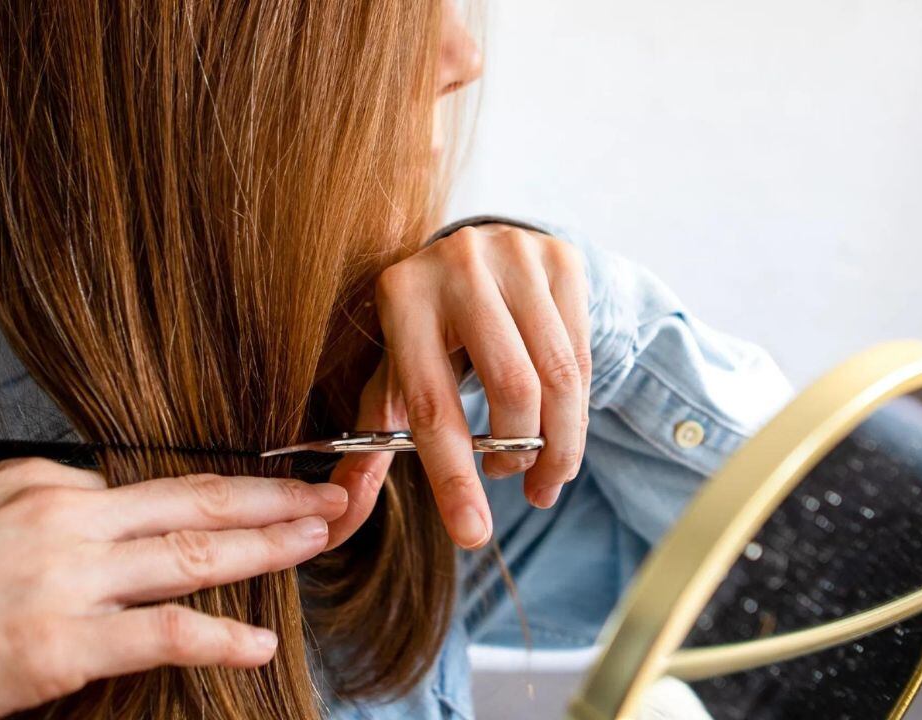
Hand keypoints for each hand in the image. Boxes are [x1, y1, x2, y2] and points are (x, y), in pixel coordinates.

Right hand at [0, 459, 347, 718]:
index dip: (214, 495)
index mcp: (44, 481)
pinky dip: (218, 635)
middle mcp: (67, 515)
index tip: (256, 495)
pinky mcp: (63, 641)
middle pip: (193, 500)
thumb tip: (93, 513)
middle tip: (326, 493)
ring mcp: (70, 577)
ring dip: (267, 545)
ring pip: (192, 553)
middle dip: (270, 496)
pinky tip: (259, 642)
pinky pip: (161, 633)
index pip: (149, 489)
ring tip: (318, 538)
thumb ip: (41, 508)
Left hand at [327, 224, 590, 549]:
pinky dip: (577, 410)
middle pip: (512, 390)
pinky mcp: (561, 258)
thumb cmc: (429, 331)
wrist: (478, 252)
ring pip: (558, 377)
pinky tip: (562, 428)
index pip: (432, 405)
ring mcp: (515, 255)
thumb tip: (338, 516)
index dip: (453, 478)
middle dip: (519, 455)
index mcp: (402, 297)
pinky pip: (583, 354)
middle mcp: (457, 266)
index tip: (474, 535)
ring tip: (542, 472)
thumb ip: (371, 443)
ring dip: (558, 445)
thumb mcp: (395, 376)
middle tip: (510, 478)